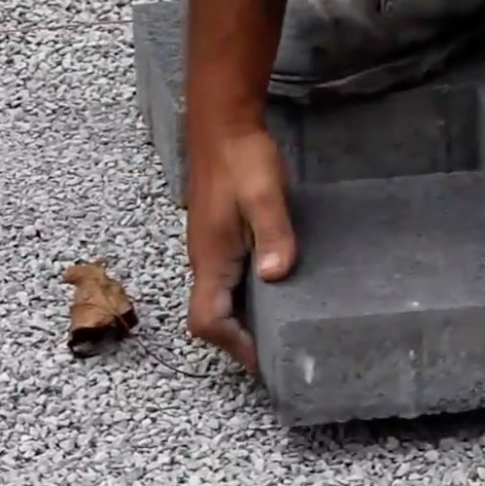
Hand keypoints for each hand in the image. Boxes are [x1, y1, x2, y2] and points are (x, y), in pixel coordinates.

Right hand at [185, 123, 297, 373]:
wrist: (223, 125)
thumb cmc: (242, 159)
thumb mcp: (264, 195)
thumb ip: (273, 234)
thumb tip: (275, 274)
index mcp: (212, 258)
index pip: (208, 320)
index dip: (234, 345)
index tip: (265, 360)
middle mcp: (204, 260)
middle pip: (210, 317)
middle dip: (239, 341)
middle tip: (278, 352)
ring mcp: (209, 250)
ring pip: (218, 299)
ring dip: (242, 320)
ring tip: (280, 330)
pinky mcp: (218, 239)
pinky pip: (225, 281)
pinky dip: (244, 297)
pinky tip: (274, 291)